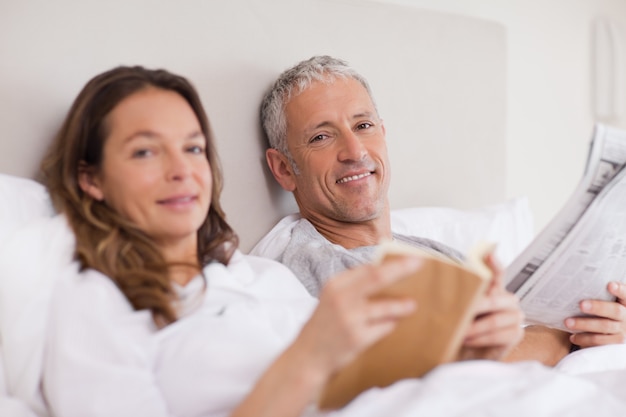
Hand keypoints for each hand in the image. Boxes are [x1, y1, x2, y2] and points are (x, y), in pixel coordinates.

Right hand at [293, 256, 421, 379]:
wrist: (308, 356)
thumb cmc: (326, 324)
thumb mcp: (332, 298)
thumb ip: (354, 284)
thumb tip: (386, 267)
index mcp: (335, 284)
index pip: (368, 268)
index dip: (391, 261)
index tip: (411, 257)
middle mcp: (341, 298)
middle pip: (377, 277)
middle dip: (401, 269)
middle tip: (420, 263)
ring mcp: (349, 319)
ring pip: (385, 307)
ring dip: (402, 305)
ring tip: (412, 305)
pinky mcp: (357, 338)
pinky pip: (383, 328)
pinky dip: (390, 325)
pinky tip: (391, 325)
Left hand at [460, 253, 523, 360]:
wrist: (467, 353)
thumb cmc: (461, 328)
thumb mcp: (456, 311)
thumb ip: (457, 296)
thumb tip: (441, 283)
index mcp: (493, 289)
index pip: (496, 273)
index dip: (494, 263)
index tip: (489, 253)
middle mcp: (507, 299)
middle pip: (492, 300)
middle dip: (472, 309)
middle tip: (455, 315)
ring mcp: (515, 315)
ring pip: (494, 320)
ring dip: (473, 328)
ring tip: (458, 333)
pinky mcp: (516, 333)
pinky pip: (497, 335)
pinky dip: (480, 339)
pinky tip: (467, 340)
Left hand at [565, 281, 625, 347]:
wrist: (609, 334)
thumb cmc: (601, 311)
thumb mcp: (605, 302)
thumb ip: (598, 295)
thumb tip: (574, 286)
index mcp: (625, 303)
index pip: (625, 295)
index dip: (620, 290)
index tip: (609, 285)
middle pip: (615, 311)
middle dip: (598, 307)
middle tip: (581, 305)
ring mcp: (622, 331)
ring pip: (605, 327)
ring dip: (585, 324)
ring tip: (568, 322)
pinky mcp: (614, 344)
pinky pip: (599, 341)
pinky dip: (584, 339)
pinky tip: (572, 336)